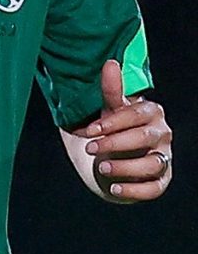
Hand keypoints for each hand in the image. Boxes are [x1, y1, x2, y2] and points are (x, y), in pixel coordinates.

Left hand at [81, 58, 172, 201]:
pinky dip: (135, 191)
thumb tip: (110, 63)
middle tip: (89, 148)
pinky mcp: (161, 180)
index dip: (112, 123)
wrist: (117, 155)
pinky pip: (154, 188)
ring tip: (101, 167)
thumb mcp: (110, 109)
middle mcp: (163, 135)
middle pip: (144, 138)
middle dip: (115, 143)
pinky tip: (114, 189)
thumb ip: (111, 90)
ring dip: (125, 167)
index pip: (135, 115)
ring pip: (151, 164)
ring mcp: (164, 158)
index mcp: (151, 113)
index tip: (89, 131)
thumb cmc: (114, 127)